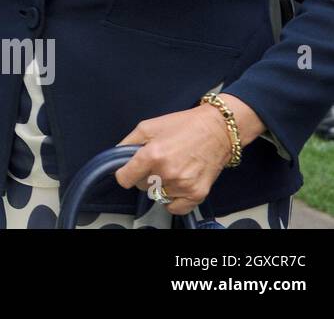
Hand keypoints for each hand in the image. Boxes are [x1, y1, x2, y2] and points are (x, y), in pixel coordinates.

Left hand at [114, 95, 262, 216]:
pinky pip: (175, 208)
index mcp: (152, 155)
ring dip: (161, 185)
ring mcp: (183, 185)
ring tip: (172, 169)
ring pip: (158, 195)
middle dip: (144, 176)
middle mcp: (166, 173)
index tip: (129, 170)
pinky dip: (173, 200)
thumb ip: (128, 142)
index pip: (124, 179)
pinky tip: (176, 186)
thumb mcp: (148, 126)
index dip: (124, 173)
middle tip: (157, 163)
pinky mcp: (197, 194)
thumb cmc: (182, 125)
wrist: (217, 130)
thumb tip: (116, 157)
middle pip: (141, 186)